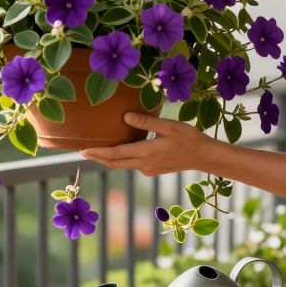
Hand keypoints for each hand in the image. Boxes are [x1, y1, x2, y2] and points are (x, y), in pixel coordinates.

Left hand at [80, 111, 213, 175]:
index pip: (115, 154)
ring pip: (123, 165)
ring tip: (96, 151)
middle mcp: (144, 164)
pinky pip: (132, 164)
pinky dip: (121, 159)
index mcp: (146, 153)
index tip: (83, 150)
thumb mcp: (168, 126)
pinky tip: (119, 151)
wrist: (203, 156)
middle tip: (82, 152)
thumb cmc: (188, 138)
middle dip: (98, 158)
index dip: (98, 152)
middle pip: (114, 163)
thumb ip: (146, 121)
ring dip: (108, 159)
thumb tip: (125, 116)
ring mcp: (148, 169)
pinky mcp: (153, 170)